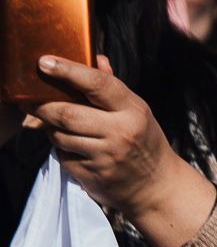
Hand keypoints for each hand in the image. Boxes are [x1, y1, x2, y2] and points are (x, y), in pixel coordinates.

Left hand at [26, 55, 216, 246]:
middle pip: (67, 112)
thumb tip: (97, 58)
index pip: (97, 84)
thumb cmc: (144, 142)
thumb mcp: (138, 113)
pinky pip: (62, 156)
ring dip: (50, 129)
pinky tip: (72, 148)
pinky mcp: (93, 175)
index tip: (43, 62)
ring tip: (55, 126)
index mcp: (133, 110)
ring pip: (59, 135)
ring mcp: (106, 155)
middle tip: (28, 101)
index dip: (68, 70)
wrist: (157, 187)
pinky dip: (61, 149)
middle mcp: (121, 132)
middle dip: (41, 106)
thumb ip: (114, 88)